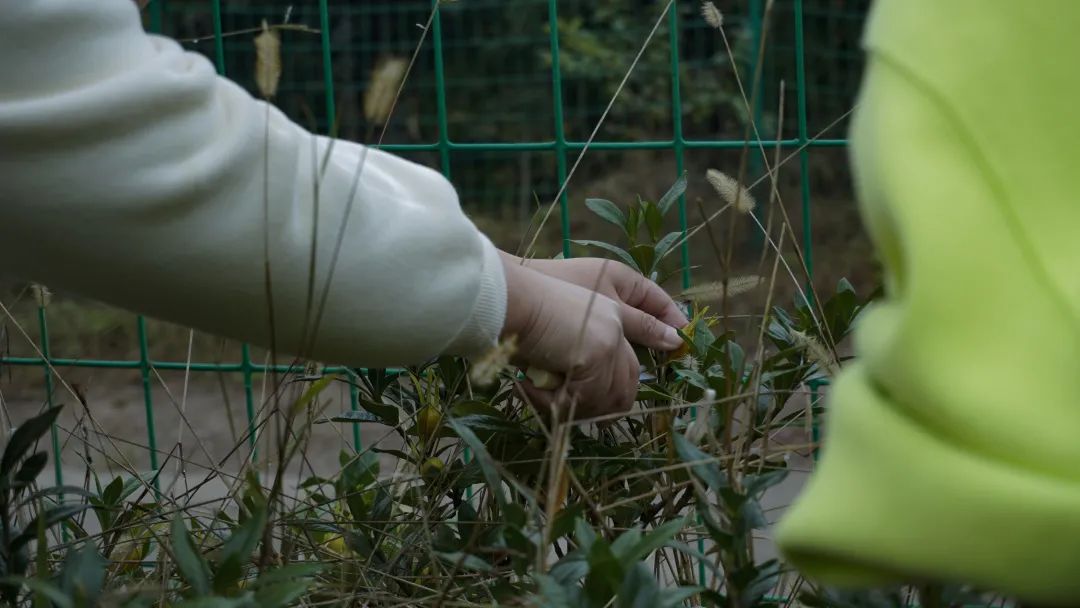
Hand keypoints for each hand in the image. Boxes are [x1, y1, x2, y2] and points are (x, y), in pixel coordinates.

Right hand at [500, 258, 680, 418]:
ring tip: (536, 394)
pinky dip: (553, 402)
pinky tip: (529, 386)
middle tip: (565, 414)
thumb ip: (574, 364)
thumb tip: (574, 401)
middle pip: (625, 389)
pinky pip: (582, 398)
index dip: (611, 397)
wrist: (508, 299)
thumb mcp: (555, 341)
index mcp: (611, 319)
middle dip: (597, 411)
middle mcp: (617, 327)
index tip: (596, 418)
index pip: (628, 370)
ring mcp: (611, 339)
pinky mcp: (598, 353)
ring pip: (605, 400)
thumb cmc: (518, 317)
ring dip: (570, 408)